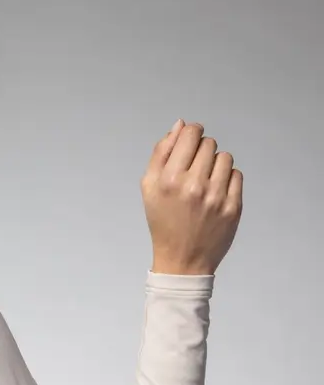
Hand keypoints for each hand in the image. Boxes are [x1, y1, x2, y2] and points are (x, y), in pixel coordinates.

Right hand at [142, 119, 242, 274]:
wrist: (182, 259)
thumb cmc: (163, 222)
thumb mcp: (149, 187)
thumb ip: (161, 153)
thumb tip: (180, 125)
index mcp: (169, 179)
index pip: (190, 134)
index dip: (190, 134)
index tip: (189, 142)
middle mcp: (194, 185)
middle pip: (208, 143)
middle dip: (201, 152)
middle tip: (193, 170)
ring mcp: (216, 196)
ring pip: (224, 157)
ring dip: (215, 165)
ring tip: (205, 182)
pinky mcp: (233, 206)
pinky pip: (236, 175)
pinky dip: (226, 179)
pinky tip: (215, 193)